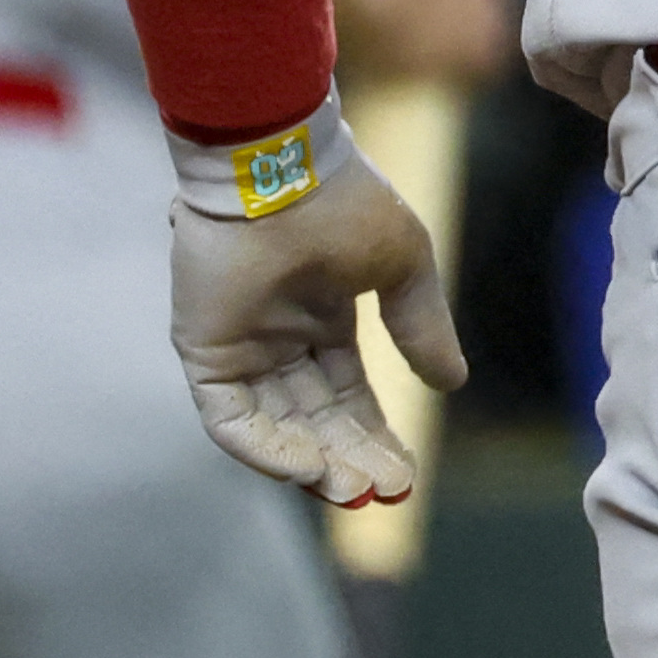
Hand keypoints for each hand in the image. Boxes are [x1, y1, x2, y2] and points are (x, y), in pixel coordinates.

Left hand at [168, 112, 468, 504]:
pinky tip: (308, 465)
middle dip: (350, 457)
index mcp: (322, 316)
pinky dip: (266, 449)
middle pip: (316, 419)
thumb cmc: (345, 200)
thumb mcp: (404, 265)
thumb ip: (421, 326)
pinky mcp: (205, 352)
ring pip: (275, 427)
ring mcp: (239, 347)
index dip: (376, 434)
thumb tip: (452, 384)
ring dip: (313, 462)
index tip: (406, 472)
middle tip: (384, 492)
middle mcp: (278, 338)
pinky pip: (231, 420)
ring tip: (352, 488)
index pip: (349, 394)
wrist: (280, 165)